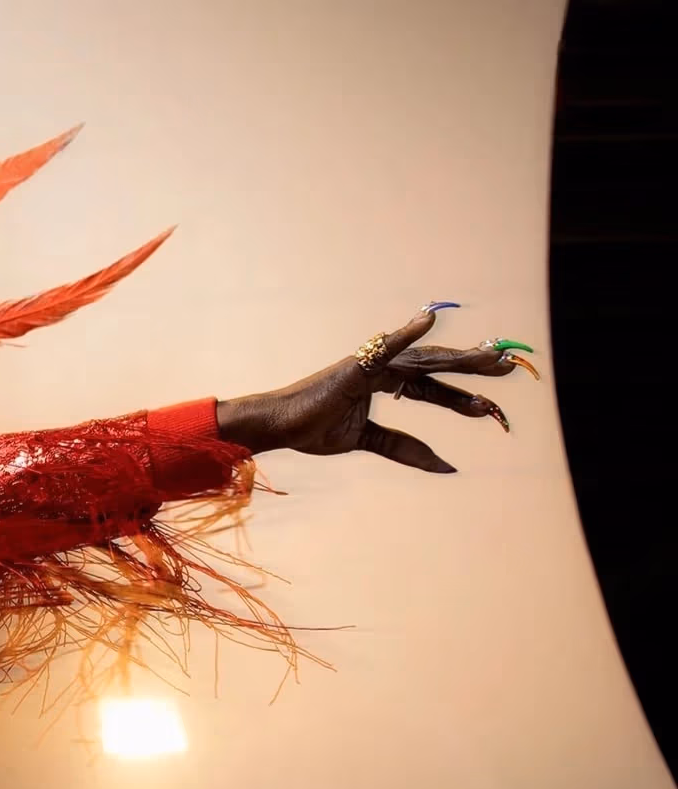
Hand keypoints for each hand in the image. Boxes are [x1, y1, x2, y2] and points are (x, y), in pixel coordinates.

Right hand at [214, 305, 539, 471]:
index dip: (459, 398)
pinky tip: (428, 321)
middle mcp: (380, 370)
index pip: (430, 389)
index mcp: (382, 385)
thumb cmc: (312, 428)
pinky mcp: (355, 365)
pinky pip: (385, 348)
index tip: (488, 409)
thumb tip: (448, 467)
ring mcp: (369, 364)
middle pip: (435, 368)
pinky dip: (407, 333)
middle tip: (508, 368)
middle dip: (471, 369)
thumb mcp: (366, 442)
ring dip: (458, 357)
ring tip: (492, 357)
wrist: (279, 426)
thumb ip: (404, 448)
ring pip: (422, 359)